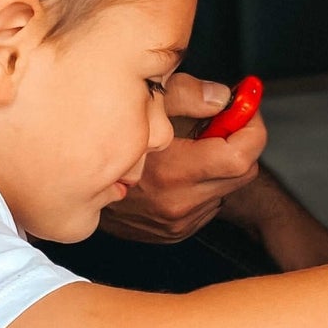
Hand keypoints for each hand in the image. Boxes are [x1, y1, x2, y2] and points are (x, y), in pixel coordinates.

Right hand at [98, 73, 264, 242]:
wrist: (75, 180)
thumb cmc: (108, 135)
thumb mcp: (142, 101)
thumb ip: (187, 94)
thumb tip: (224, 97)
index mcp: (174, 171)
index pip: (241, 156)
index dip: (252, 126)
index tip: (246, 107)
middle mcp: (179, 203)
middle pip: (243, 173)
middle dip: (239, 142)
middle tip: (220, 120)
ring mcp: (177, 222)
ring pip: (227, 188)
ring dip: (219, 165)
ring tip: (189, 147)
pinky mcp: (175, 232)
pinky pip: (208, 204)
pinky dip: (203, 184)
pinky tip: (178, 169)